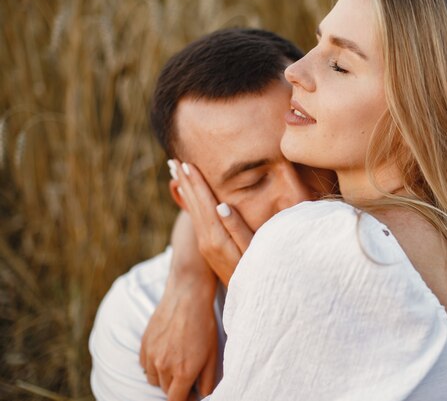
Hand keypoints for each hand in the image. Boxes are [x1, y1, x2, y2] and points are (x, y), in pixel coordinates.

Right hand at [140, 212, 218, 400]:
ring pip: (154, 379)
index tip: (191, 394)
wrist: (187, 295)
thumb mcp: (213, 354)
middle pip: (166, 391)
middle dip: (177, 387)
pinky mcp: (144, 344)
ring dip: (164, 377)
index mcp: (183, 372)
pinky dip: (154, 364)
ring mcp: (151, 355)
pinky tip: (167, 352)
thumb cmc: (204, 324)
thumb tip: (202, 395)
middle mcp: (163, 367)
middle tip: (189, 374)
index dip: (185, 400)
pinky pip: (145, 365)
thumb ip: (208, 380)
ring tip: (178, 362)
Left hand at [172, 159, 252, 285]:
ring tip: (176, 173)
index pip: (204, 202)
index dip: (196, 183)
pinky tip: (188, 195)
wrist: (246, 302)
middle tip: (173, 161)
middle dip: (185, 182)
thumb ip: (236, 228)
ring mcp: (205, 245)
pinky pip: (195, 220)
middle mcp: (206, 240)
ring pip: (192, 211)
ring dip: (185, 190)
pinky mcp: (208, 248)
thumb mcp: (250, 252)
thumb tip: (221, 205)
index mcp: (216, 237)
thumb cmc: (256, 274)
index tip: (186, 163)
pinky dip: (190, 203)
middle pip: (194, 204)